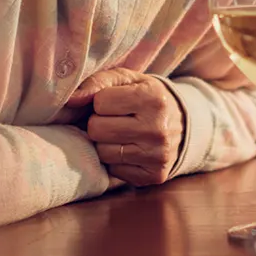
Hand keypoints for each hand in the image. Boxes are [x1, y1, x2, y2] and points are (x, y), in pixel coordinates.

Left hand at [74, 68, 184, 185]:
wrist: (184, 124)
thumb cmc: (147, 97)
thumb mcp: (128, 80)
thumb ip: (97, 82)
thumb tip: (71, 100)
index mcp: (153, 98)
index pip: (99, 102)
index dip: (102, 101)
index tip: (117, 102)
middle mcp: (157, 128)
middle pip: (96, 129)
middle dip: (100, 123)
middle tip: (117, 120)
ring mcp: (157, 155)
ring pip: (102, 152)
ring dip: (106, 143)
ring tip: (123, 135)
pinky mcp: (154, 175)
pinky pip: (114, 171)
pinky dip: (117, 161)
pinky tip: (131, 150)